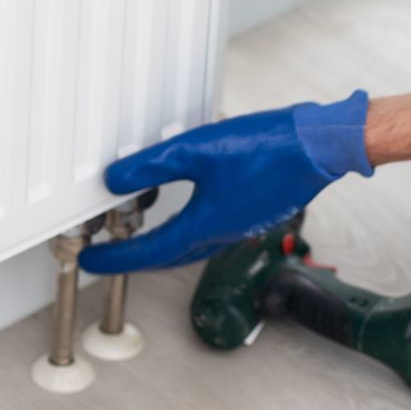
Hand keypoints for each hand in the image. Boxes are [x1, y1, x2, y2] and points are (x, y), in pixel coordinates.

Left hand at [78, 90, 371, 273]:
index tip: (92, 261)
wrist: (318, 147)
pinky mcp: (254, 213)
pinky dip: (187, 231)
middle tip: (111, 255)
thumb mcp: (197, 149)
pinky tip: (188, 211)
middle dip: (136, 258)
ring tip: (141, 235)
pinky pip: (210, 233)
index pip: (149, 251)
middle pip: (169, 256)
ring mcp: (241, 226)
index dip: (116, 258)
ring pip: (191, 247)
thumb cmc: (267, 148)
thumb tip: (114, 180)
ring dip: (163, 245)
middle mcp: (223, 234)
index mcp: (205, 225)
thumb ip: (152, 165)